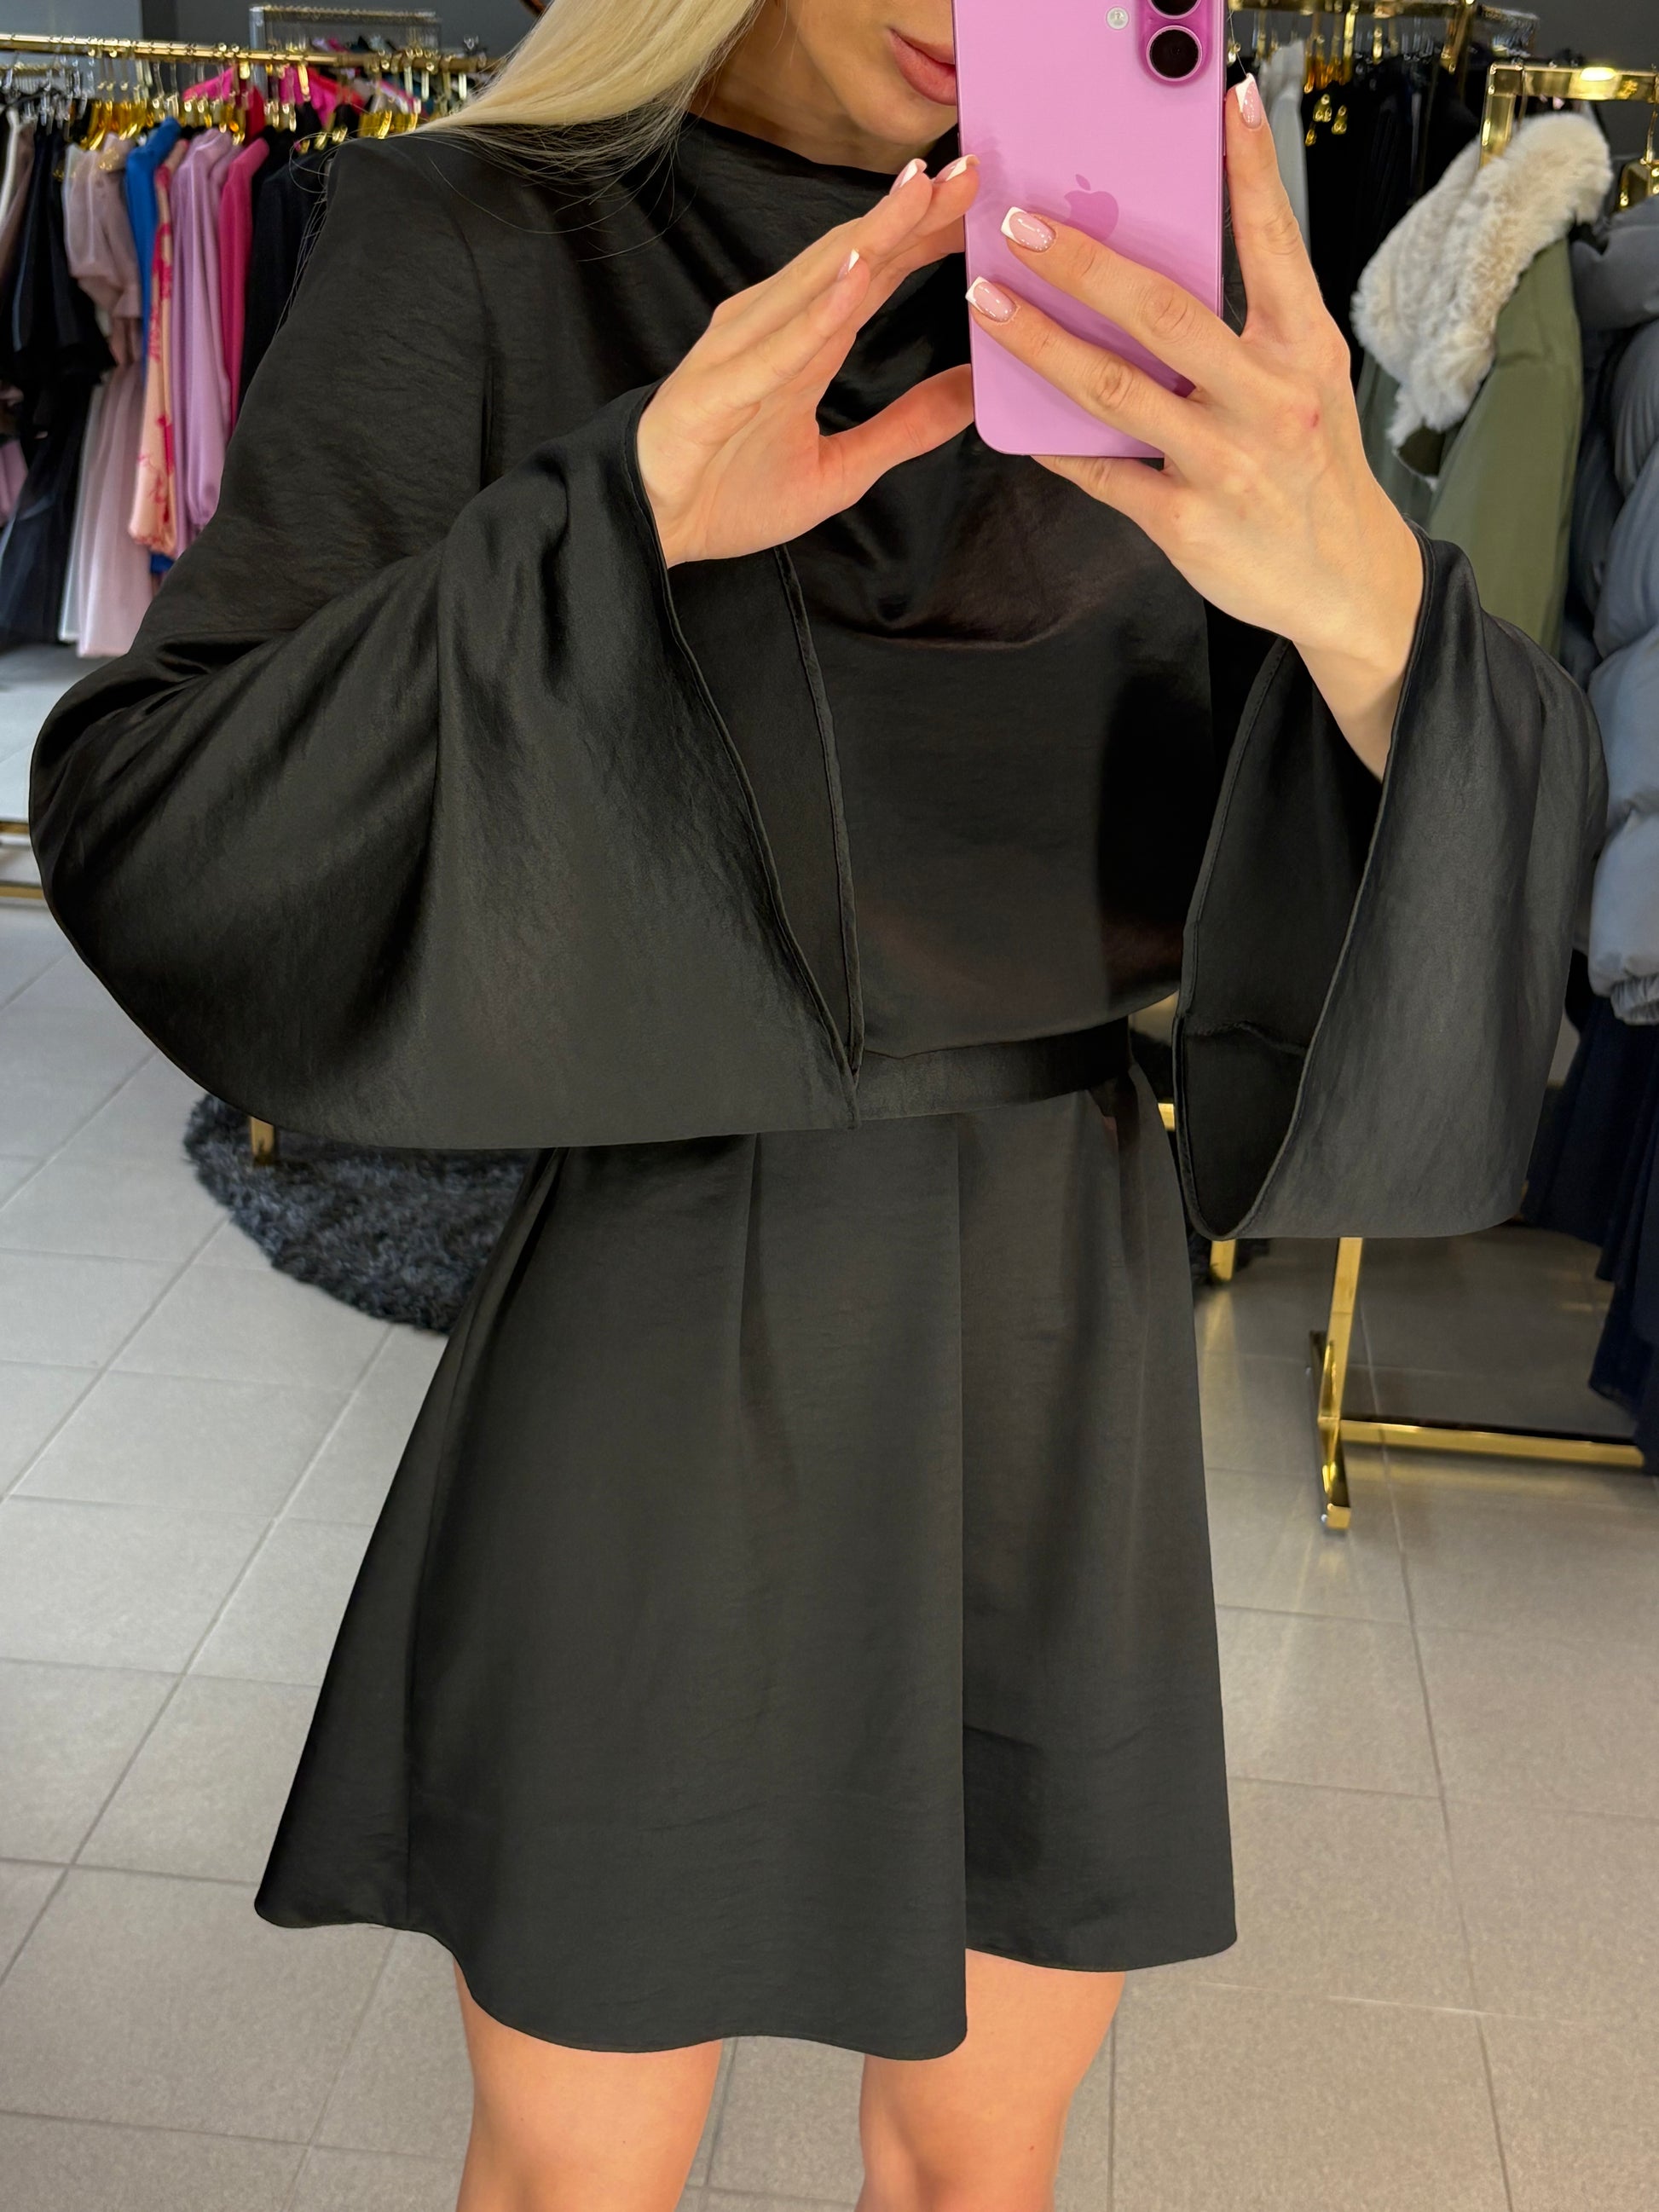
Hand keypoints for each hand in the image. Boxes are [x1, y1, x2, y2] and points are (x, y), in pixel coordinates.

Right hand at [637, 156, 978, 569]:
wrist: (650, 526)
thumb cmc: (729, 491)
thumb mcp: (843, 469)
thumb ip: (907, 428)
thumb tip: (973, 393)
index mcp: (805, 341)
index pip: (874, 272)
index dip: (925, 233)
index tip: (980, 197)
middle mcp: (773, 328)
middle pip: (852, 258)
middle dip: (911, 214)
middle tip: (972, 169)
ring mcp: (743, 352)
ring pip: (817, 283)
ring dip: (873, 237)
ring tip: (923, 196)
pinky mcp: (720, 390)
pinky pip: (779, 349)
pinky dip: (820, 312)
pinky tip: (858, 279)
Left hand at [967, 75, 1423, 774]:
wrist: (1345, 580)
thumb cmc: (1313, 468)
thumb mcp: (1307, 381)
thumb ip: (1252, 324)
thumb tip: (1174, 260)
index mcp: (1302, 348)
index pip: (1273, 243)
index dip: (1249, 171)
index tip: (1222, 104)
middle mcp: (1268, 398)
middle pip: (1162, 312)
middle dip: (1084, 262)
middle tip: (1022, 225)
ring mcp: (1224, 463)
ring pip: (1114, 391)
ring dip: (1040, 343)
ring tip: (988, 302)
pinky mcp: (1187, 522)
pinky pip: (1102, 474)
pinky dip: (1054, 445)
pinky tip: (1013, 420)